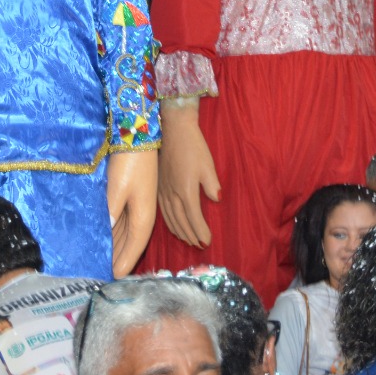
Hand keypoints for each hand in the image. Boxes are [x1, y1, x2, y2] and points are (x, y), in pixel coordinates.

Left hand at [108, 149, 157, 276]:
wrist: (138, 137)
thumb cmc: (129, 164)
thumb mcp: (117, 189)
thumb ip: (111, 213)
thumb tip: (105, 233)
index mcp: (143, 217)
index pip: (133, 248)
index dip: (123, 264)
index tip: (112, 278)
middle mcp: (142, 215)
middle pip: (129, 244)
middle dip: (117, 259)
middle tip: (101, 273)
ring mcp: (137, 206)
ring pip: (125, 234)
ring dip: (115, 247)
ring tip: (101, 260)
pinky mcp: (130, 198)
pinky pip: (122, 222)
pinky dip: (114, 233)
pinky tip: (104, 238)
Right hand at [157, 104, 220, 248]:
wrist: (172, 129)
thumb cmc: (193, 146)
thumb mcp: (208, 165)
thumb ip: (212, 185)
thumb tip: (217, 199)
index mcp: (186, 191)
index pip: (194, 219)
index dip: (201, 232)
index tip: (208, 242)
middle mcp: (172, 195)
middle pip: (181, 222)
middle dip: (191, 236)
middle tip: (199, 245)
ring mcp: (162, 191)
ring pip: (170, 219)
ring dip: (180, 232)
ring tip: (188, 240)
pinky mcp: (158, 187)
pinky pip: (162, 211)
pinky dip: (169, 222)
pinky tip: (173, 226)